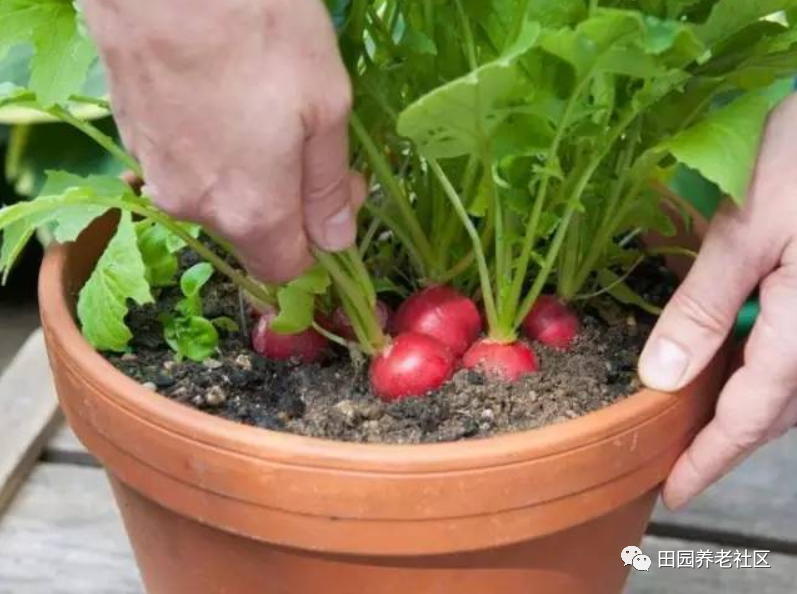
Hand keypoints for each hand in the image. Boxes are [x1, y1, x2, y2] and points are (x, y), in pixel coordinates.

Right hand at [81, 0, 364, 281]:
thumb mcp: (325, 106)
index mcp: (251, 211)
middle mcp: (195, 207)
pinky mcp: (131, 135)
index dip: (320, 242)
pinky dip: (210, 146)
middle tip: (311, 140)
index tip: (340, 192)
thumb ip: (329, 186)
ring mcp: (156, 171)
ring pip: (217, 195)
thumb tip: (336, 241)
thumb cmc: (258, 28)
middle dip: (287, 202)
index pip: (286, 269)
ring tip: (264, 107)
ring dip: (248, 171)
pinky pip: (184, 162)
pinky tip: (222, 94)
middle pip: (252, 232)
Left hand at [639, 94, 796, 508]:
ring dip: (744, 405)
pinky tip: (729, 356)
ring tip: (694, 417)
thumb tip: (660, 377)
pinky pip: (795, 347)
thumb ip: (704, 305)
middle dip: (725, 440)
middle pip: (777, 408)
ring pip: (790, 383)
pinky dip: (762, 365)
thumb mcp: (747, 227)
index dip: (710, 458)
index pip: (752, 414)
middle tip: (677, 460)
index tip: (674, 491)